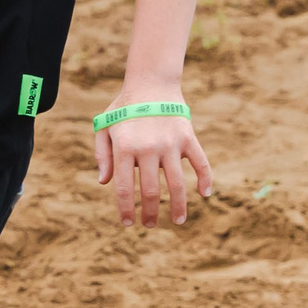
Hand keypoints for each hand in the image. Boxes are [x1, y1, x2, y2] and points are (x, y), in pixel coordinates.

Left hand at [95, 98, 212, 227]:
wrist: (151, 82)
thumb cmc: (124, 107)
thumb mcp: (105, 127)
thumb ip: (102, 155)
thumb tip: (104, 183)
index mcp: (124, 147)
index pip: (123, 187)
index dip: (125, 209)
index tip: (128, 223)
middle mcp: (147, 148)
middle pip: (150, 191)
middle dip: (149, 213)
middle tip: (149, 225)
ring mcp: (170, 143)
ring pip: (176, 184)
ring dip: (177, 206)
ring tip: (177, 221)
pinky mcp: (188, 137)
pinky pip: (200, 163)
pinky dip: (205, 179)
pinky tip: (204, 195)